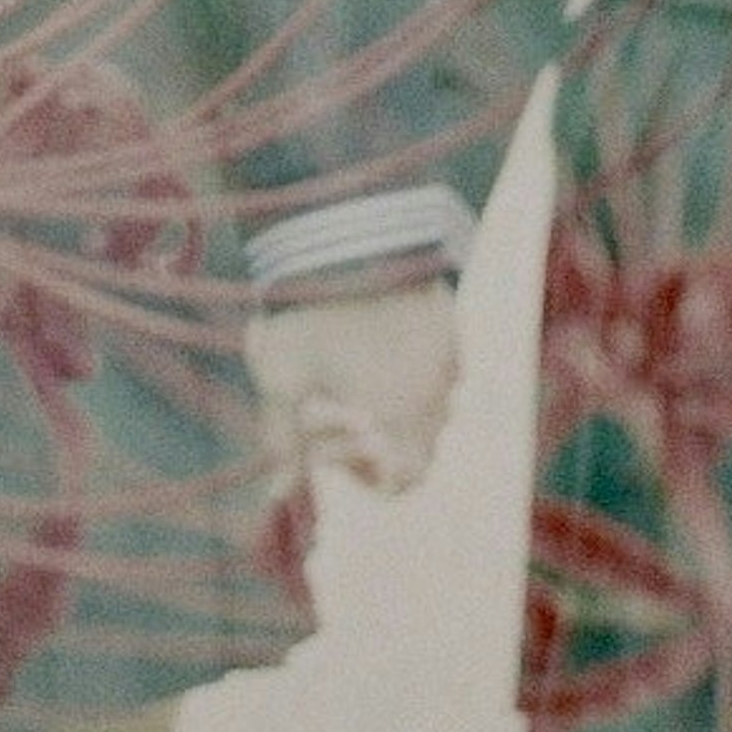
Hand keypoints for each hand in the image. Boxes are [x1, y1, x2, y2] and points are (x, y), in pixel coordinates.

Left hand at [246, 284, 459, 496]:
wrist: (347, 236)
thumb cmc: (306, 314)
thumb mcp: (280, 380)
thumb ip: (283, 443)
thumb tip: (278, 495)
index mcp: (393, 419)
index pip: (403, 482)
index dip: (366, 476)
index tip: (325, 448)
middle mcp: (434, 398)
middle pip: (419, 449)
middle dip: (378, 443)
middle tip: (332, 409)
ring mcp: (450, 362)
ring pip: (434, 409)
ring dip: (397, 408)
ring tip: (350, 372)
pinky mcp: (453, 329)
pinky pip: (442, 370)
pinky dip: (413, 373)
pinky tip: (375, 344)